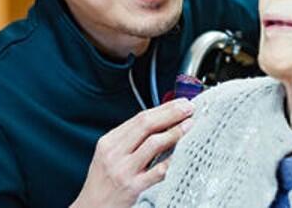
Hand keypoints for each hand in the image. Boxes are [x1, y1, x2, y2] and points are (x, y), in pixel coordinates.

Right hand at [70, 98, 194, 207]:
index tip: (179, 103)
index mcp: (110, 141)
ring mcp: (124, 170)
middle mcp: (115, 153)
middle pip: (146, 125)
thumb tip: (160, 122)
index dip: (163, 108)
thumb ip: (130, 140)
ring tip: (189, 126)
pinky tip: (182, 154)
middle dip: (171, 114)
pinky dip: (172, 160)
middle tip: (188, 109)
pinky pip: (157, 171)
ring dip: (174, 132)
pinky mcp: (133, 187)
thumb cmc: (102, 182)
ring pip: (153, 144)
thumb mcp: (109, 155)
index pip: (140, 118)